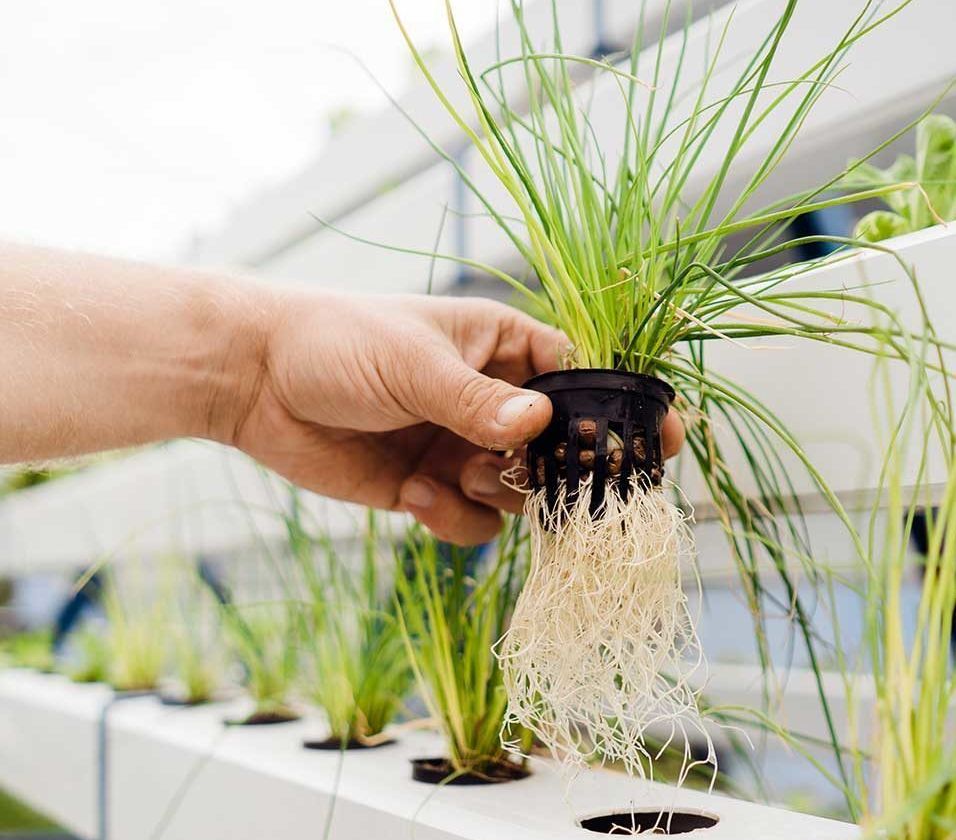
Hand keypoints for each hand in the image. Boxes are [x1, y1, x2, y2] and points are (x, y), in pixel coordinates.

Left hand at [233, 291, 684, 544]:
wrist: (256, 381)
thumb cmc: (337, 343)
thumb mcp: (413, 364)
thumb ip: (478, 402)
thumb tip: (544, 426)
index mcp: (501, 348)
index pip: (580, 379)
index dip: (618, 412)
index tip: (658, 443)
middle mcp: (490, 400)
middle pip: (558, 449)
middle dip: (551, 472)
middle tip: (536, 484)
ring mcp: (460, 446)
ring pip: (517, 496)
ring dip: (492, 497)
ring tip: (448, 476)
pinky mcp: (427, 487)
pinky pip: (470, 522)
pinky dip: (451, 520)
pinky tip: (410, 495)